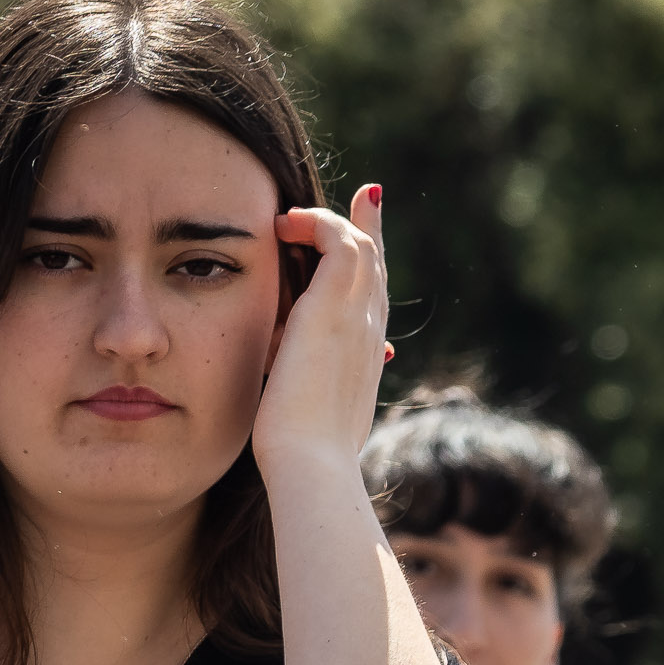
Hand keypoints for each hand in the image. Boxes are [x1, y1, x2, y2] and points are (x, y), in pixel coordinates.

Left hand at [257, 183, 394, 470]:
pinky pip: (337, 241)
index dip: (371, 270)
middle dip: (371, 230)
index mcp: (366, 360)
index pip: (375, 303)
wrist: (313, 464)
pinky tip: (285, 225)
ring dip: (332, 223)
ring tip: (295, 216)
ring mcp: (359, 317)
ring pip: (361, 248)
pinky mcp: (335, 306)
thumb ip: (306, 387)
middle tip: (367, 199)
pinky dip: (316, 223)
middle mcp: (371, 333)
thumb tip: (288, 374)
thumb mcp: (310, 415)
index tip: (363, 246)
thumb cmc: (303, 455)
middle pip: (378, 267)